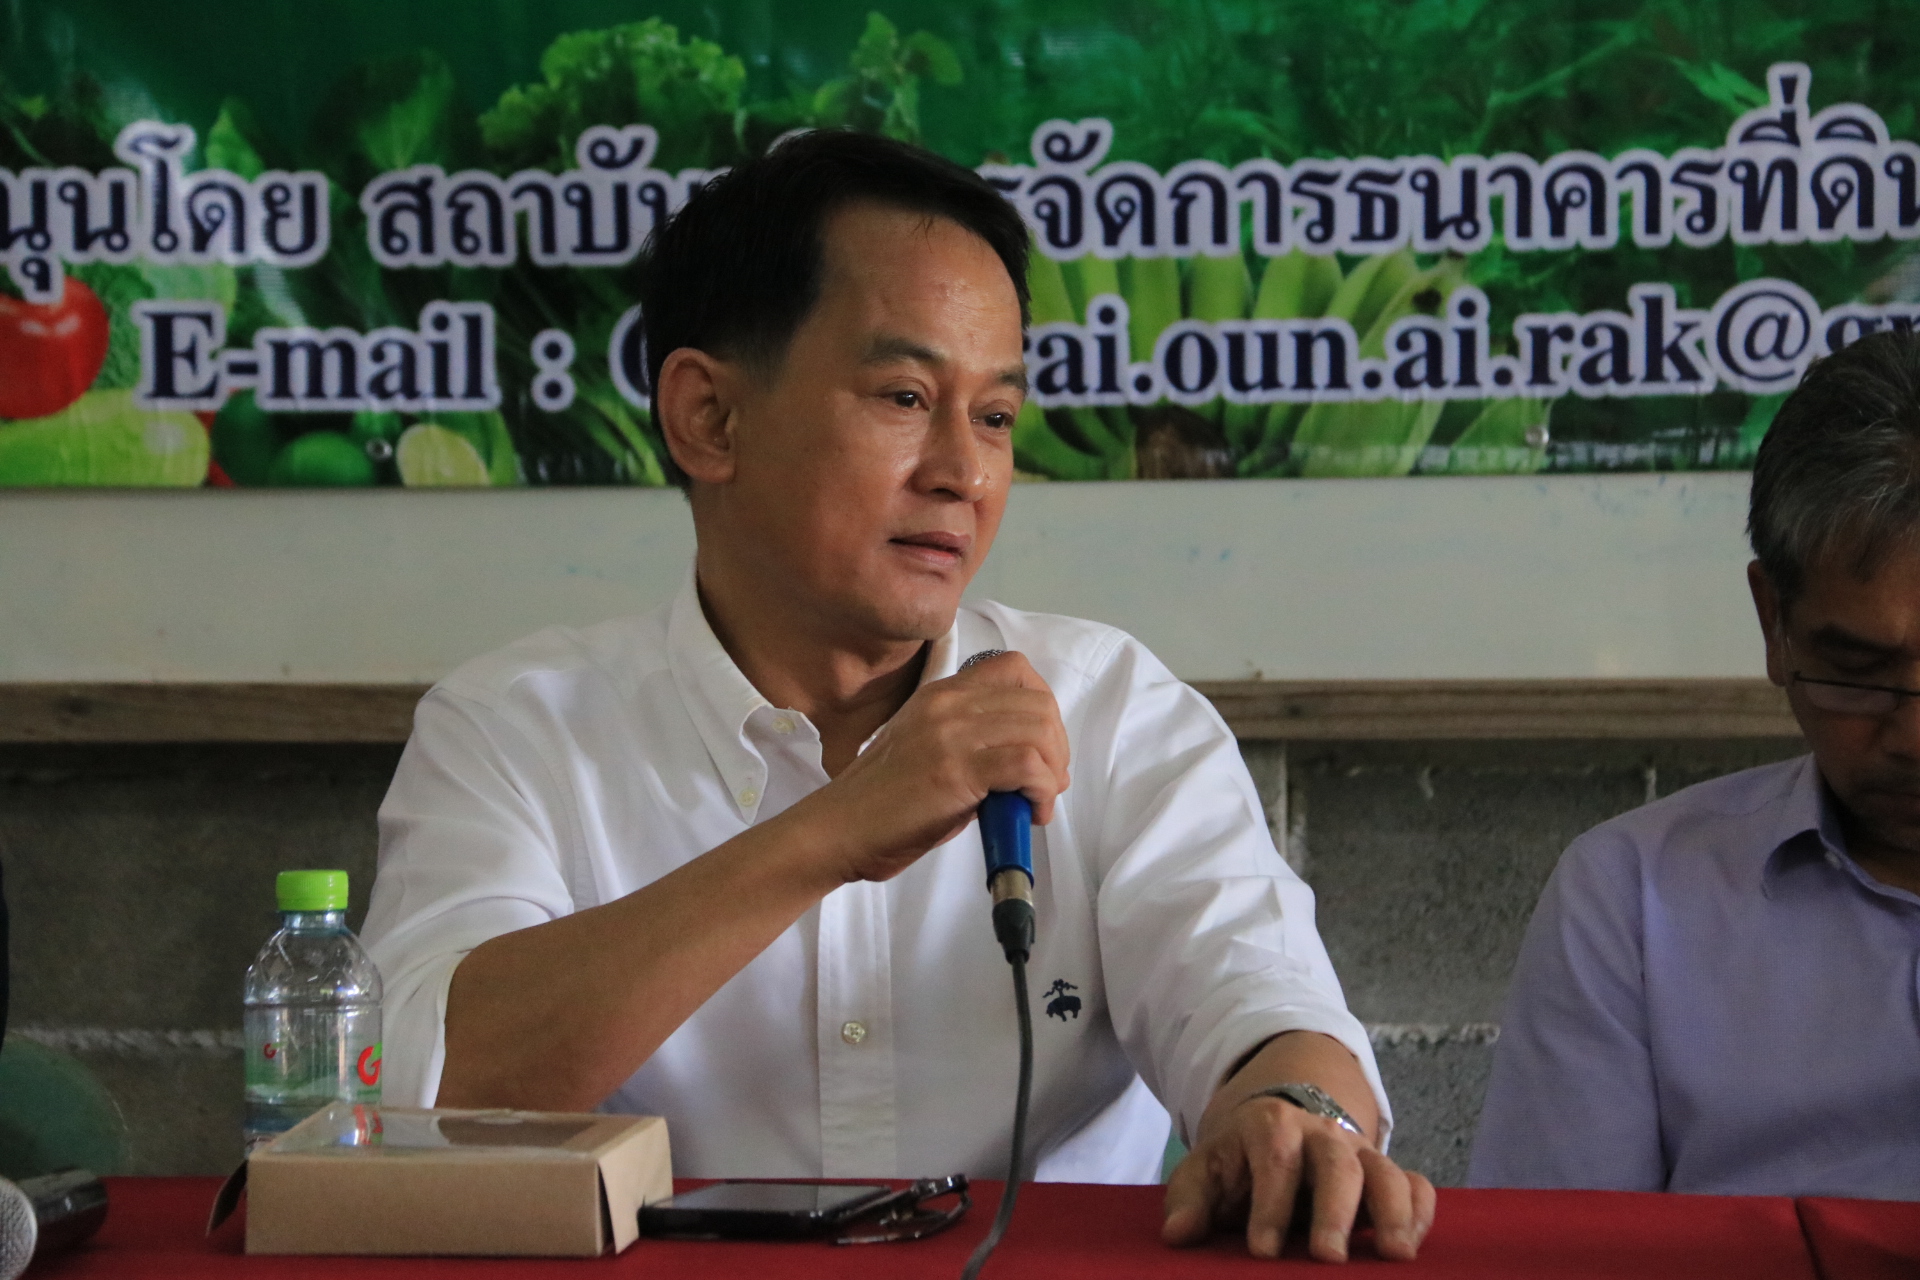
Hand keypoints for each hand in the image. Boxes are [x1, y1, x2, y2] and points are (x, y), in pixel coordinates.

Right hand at [801, 650, 1069, 882]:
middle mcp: (947, 702)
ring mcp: (950, 732)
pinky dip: (1042, 790)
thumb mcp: (931, 752)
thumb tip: (1030, 763)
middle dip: (1056, 746)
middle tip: (1046, 784)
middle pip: (1037, 700)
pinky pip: (1028, 764)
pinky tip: (1030, 812)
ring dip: (1053, 771)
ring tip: (1036, 802)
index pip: (1014, 668)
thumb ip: (976, 743)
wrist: (837, 830)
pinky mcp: (955, 768)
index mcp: (940, 693)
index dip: (1042, 706)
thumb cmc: (883, 805)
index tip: (1040, 747)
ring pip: (1039, 728)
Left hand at [1162, 1094, 1434, 1262]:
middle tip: (1327, 1257)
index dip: (1270, 1205)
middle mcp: (1322, 1133)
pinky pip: (1416, 1184)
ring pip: (1385, 1171)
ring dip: (1393, 1211)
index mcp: (1272, 1126)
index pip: (1275, 1160)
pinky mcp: (1387, 1172)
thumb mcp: (1206, 1169)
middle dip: (1335, 1210)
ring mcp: (1360, 1152)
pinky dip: (1421, 1212)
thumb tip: (1178, 1234)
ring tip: (1394, 1254)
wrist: (1277, 1123)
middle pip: (1337, 1163)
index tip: (1261, 1251)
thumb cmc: (1239, 1161)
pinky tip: (1413, 1248)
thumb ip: (1191, 1199)